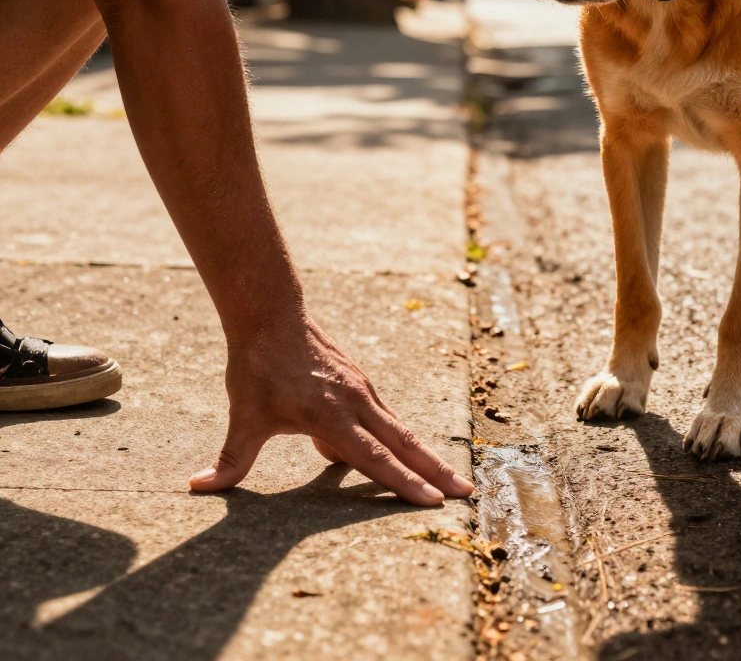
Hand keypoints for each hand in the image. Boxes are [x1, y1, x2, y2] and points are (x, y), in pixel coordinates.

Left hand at [187, 315, 473, 505]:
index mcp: (330, 416)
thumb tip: (198, 487)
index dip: (402, 482)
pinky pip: (386, 418)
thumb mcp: (242, 416)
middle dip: (436, 471)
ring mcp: (363, 392)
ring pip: (402, 430)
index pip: (374, 457)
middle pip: (405, 444)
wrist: (272, 314)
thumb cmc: (257, 366)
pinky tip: (405, 454)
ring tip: (450, 480)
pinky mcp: (362, 385)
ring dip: (427, 456)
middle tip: (466, 494)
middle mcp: (356, 404)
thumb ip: (231, 459)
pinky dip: (401, 440)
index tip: (431, 501)